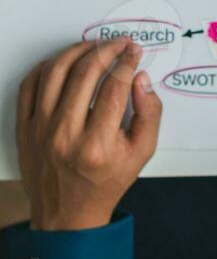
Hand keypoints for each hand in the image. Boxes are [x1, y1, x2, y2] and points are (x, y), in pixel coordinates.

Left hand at [17, 39, 161, 230]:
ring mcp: (40, 131)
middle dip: (106, 49)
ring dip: (78, 50)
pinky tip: (65, 61)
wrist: (67, 215)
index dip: (127, 61)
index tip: (134, 51)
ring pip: (55, 72)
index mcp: (97, 145)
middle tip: (119, 43)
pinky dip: (47, 65)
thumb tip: (140, 77)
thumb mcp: (142, 152)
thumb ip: (150, 112)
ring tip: (94, 46)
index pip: (115, 86)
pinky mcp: (24, 128)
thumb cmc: (106, 182)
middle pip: (85, 73)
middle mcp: (65, 136)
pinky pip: (29, 84)